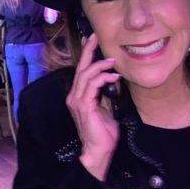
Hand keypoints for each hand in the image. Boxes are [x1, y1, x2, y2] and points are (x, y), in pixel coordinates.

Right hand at [66, 34, 120, 180]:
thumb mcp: (105, 109)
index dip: (87, 55)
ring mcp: (77, 101)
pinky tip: (114, 76)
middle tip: (96, 37)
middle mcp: (74, 96)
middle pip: (80, 68)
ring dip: (100, 65)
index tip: (92, 41)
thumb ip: (105, 95)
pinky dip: (103, 78)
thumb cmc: (102, 133)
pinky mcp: (84, 106)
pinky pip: (92, 85)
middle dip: (89, 51)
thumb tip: (113, 82)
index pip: (81, 72)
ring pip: (86, 75)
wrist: (98, 151)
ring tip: (113, 61)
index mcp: (78, 96)